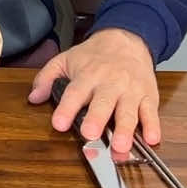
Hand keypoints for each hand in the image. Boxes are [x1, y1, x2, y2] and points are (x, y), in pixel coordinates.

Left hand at [28, 27, 160, 158]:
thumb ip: (47, 78)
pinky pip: (151, 113)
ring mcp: (130, 91)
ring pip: (128, 112)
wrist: (127, 40)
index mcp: (87, 76)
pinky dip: (153, 126)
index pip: (74, 93)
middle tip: (90, 135)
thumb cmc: (94, 55)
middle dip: (96, 120)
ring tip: (120, 147)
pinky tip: (151, 139)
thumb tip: (33, 97)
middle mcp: (109, 84)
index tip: (58, 124)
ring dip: (125, 130)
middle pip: (103, 103)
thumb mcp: (65, 60)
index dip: (66, 109)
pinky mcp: (148, 97)